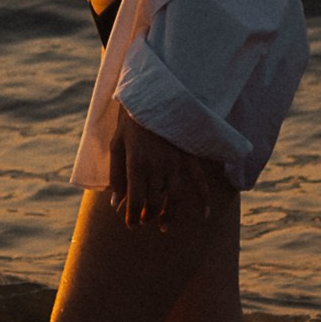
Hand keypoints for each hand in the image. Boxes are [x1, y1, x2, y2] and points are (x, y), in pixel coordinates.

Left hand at [107, 106, 219, 229]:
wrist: (151, 96)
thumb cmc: (129, 122)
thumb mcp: (115, 146)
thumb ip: (116, 176)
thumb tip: (116, 204)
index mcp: (136, 163)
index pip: (136, 200)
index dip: (133, 217)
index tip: (131, 225)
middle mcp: (157, 166)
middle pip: (155, 203)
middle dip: (148, 217)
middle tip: (143, 222)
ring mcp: (176, 162)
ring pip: (175, 198)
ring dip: (170, 215)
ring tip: (163, 225)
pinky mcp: (189, 156)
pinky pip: (199, 181)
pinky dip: (204, 199)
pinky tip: (205, 216)